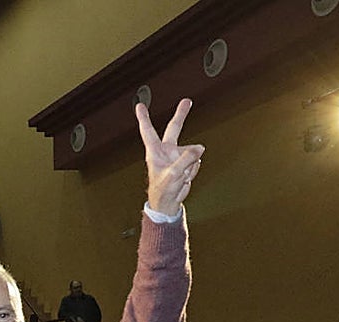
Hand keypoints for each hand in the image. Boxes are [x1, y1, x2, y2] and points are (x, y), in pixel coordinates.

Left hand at [135, 98, 203, 216]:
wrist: (168, 203)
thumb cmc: (162, 191)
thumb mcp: (173, 175)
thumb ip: (186, 159)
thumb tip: (199, 148)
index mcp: (155, 152)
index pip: (148, 131)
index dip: (144, 118)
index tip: (139, 106)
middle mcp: (166, 151)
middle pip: (174, 129)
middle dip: (181, 114)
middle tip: (187, 101)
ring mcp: (177, 156)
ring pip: (192, 152)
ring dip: (190, 165)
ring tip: (180, 177)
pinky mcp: (186, 162)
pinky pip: (196, 162)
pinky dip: (193, 170)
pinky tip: (185, 177)